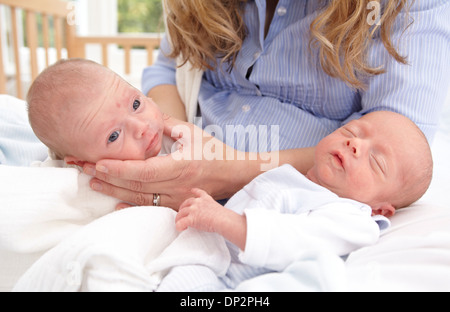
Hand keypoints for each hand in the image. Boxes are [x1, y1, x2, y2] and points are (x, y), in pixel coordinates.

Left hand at [82, 115, 249, 208]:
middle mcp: (177, 185)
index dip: (120, 168)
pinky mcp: (177, 204)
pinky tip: (115, 204)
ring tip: (94, 183)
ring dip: (115, 191)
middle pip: (136, 186)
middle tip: (85, 170)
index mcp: (180, 165)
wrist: (233, 173)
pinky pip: (151, 208)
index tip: (100, 163)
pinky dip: (131, 206)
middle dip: (108, 178)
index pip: (144, 170)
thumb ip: (164, 124)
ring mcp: (177, 198)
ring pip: (140, 198)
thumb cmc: (214, 151)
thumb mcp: (191, 132)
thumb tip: (142, 112)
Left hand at [175, 188, 224, 231]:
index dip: (194, 191)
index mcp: (206, 199)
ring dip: (179, 218)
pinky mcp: (191, 218)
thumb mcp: (218, 208)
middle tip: (182, 214)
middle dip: (182, 208)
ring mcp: (193, 210)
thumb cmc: (224, 217)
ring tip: (179, 223)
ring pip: (181, 213)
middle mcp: (198, 202)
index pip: (199, 192)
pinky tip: (181, 229)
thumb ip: (211, 208)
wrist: (224, 220)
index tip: (192, 190)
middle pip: (186, 204)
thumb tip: (212, 216)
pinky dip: (179, 226)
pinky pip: (181, 223)